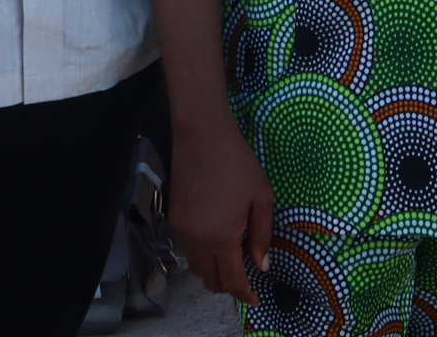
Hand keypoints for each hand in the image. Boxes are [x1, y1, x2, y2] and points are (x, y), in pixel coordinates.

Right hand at [169, 111, 274, 304]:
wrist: (202, 136)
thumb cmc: (238, 163)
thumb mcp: (261, 197)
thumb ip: (262, 235)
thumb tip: (263, 265)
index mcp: (223, 238)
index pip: (232, 281)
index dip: (245, 294)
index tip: (255, 300)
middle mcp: (198, 241)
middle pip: (210, 281)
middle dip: (229, 286)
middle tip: (245, 277)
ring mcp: (182, 231)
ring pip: (196, 267)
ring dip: (213, 272)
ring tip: (231, 258)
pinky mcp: (173, 219)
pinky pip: (188, 250)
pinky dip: (202, 255)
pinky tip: (215, 239)